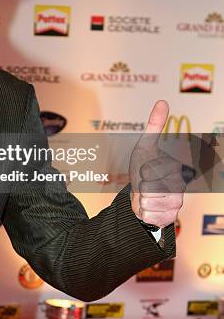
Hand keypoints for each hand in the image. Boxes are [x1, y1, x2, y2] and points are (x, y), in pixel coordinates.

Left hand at [130, 100, 184, 227]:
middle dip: (141, 185)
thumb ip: (155, 125)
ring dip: (141, 199)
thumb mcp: (145, 145)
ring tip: (145, 195)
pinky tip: (147, 207)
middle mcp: (180, 185)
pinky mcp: (169, 217)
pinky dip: (143, 211)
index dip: (145, 171)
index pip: (156, 170)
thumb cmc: (142, 169)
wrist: (139, 196)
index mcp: (176, 168)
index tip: (145, 170)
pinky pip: (150, 214)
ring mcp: (176, 202)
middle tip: (144, 184)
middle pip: (150, 186)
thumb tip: (163, 101)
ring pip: (149, 201)